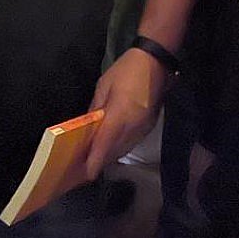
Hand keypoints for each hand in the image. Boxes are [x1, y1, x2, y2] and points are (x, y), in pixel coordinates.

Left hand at [85, 48, 166, 177]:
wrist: (156, 63)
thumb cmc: (126, 70)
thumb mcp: (104, 86)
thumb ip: (96, 108)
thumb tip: (88, 125)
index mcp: (119, 115)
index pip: (104, 144)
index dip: (95, 161)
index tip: (85, 173)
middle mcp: (132, 127)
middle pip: (113, 152)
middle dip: (99, 161)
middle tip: (82, 167)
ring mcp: (142, 129)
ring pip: (123, 149)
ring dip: (109, 155)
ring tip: (93, 158)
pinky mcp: (148, 128)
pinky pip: (131, 143)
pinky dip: (119, 147)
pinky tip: (110, 146)